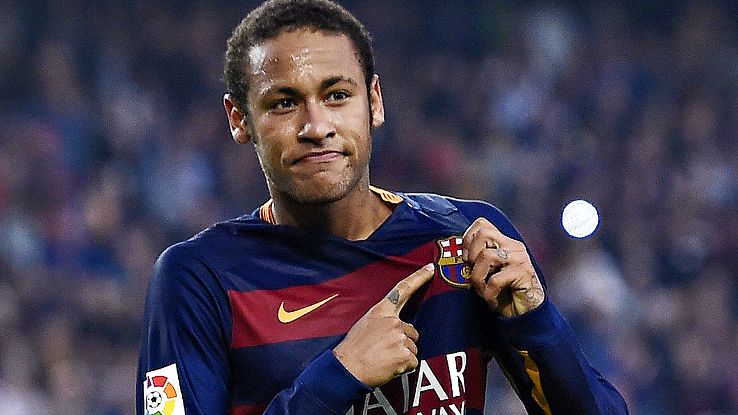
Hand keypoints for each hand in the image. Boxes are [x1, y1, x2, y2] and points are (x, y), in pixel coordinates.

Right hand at [333, 264, 433, 386]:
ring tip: (384, 359)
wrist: (347, 368)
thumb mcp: (365, 325)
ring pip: (413, 348)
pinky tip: (389, 366)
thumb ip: (382, 322)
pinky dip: (403, 367)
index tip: (431, 268)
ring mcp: (400, 337)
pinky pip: (412, 362)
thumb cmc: (353, 349)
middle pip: (412, 331)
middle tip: (384, 351)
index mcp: (381, 311)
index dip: (418, 278)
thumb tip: (397, 328)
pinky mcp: (404, 354)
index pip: (402, 290)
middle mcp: (393, 321)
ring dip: (402, 356)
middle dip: (403, 342)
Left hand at [462, 218, 544, 316]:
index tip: (466, 259)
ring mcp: (520, 258)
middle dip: (471, 255)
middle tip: (473, 273)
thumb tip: (456, 254)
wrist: (526, 313)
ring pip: (486, 256)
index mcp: (504, 242)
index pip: (481, 224)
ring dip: (477, 276)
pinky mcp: (524, 273)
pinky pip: (495, 279)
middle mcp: (513, 246)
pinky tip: (491, 297)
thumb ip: (476, 259)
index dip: (468, 239)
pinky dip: (488, 291)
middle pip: (483, 233)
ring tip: (482, 288)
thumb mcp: (486, 272)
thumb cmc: (503, 293)